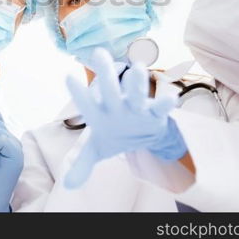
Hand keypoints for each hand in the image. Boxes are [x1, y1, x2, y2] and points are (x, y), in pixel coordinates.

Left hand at [64, 48, 184, 188]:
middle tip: (99, 53)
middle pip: (110, 89)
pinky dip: (165, 103)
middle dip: (105, 73)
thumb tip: (69, 184)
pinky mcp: (154, 113)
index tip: (67, 77)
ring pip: (136, 92)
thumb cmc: (114, 135)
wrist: (140, 134)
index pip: (86, 103)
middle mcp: (116, 105)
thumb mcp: (97, 149)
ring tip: (137, 69)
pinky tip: (170, 98)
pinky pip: (161, 107)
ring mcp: (136, 107)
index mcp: (99, 113)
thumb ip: (82, 163)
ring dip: (137, 82)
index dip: (78, 92)